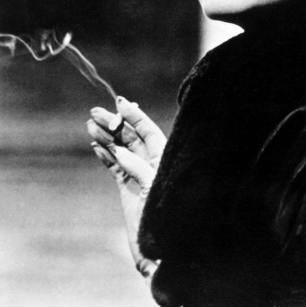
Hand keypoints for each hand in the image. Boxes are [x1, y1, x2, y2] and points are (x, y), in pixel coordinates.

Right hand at [87, 97, 166, 283]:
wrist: (162, 250)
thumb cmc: (167, 217)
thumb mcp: (154, 189)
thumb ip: (138, 169)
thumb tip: (119, 152)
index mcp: (165, 159)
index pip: (148, 131)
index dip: (135, 116)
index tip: (120, 103)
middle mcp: (153, 164)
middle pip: (131, 138)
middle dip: (114, 124)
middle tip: (95, 112)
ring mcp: (139, 176)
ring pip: (120, 150)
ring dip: (106, 137)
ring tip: (89, 125)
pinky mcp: (128, 190)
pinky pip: (114, 168)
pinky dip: (105, 156)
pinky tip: (96, 145)